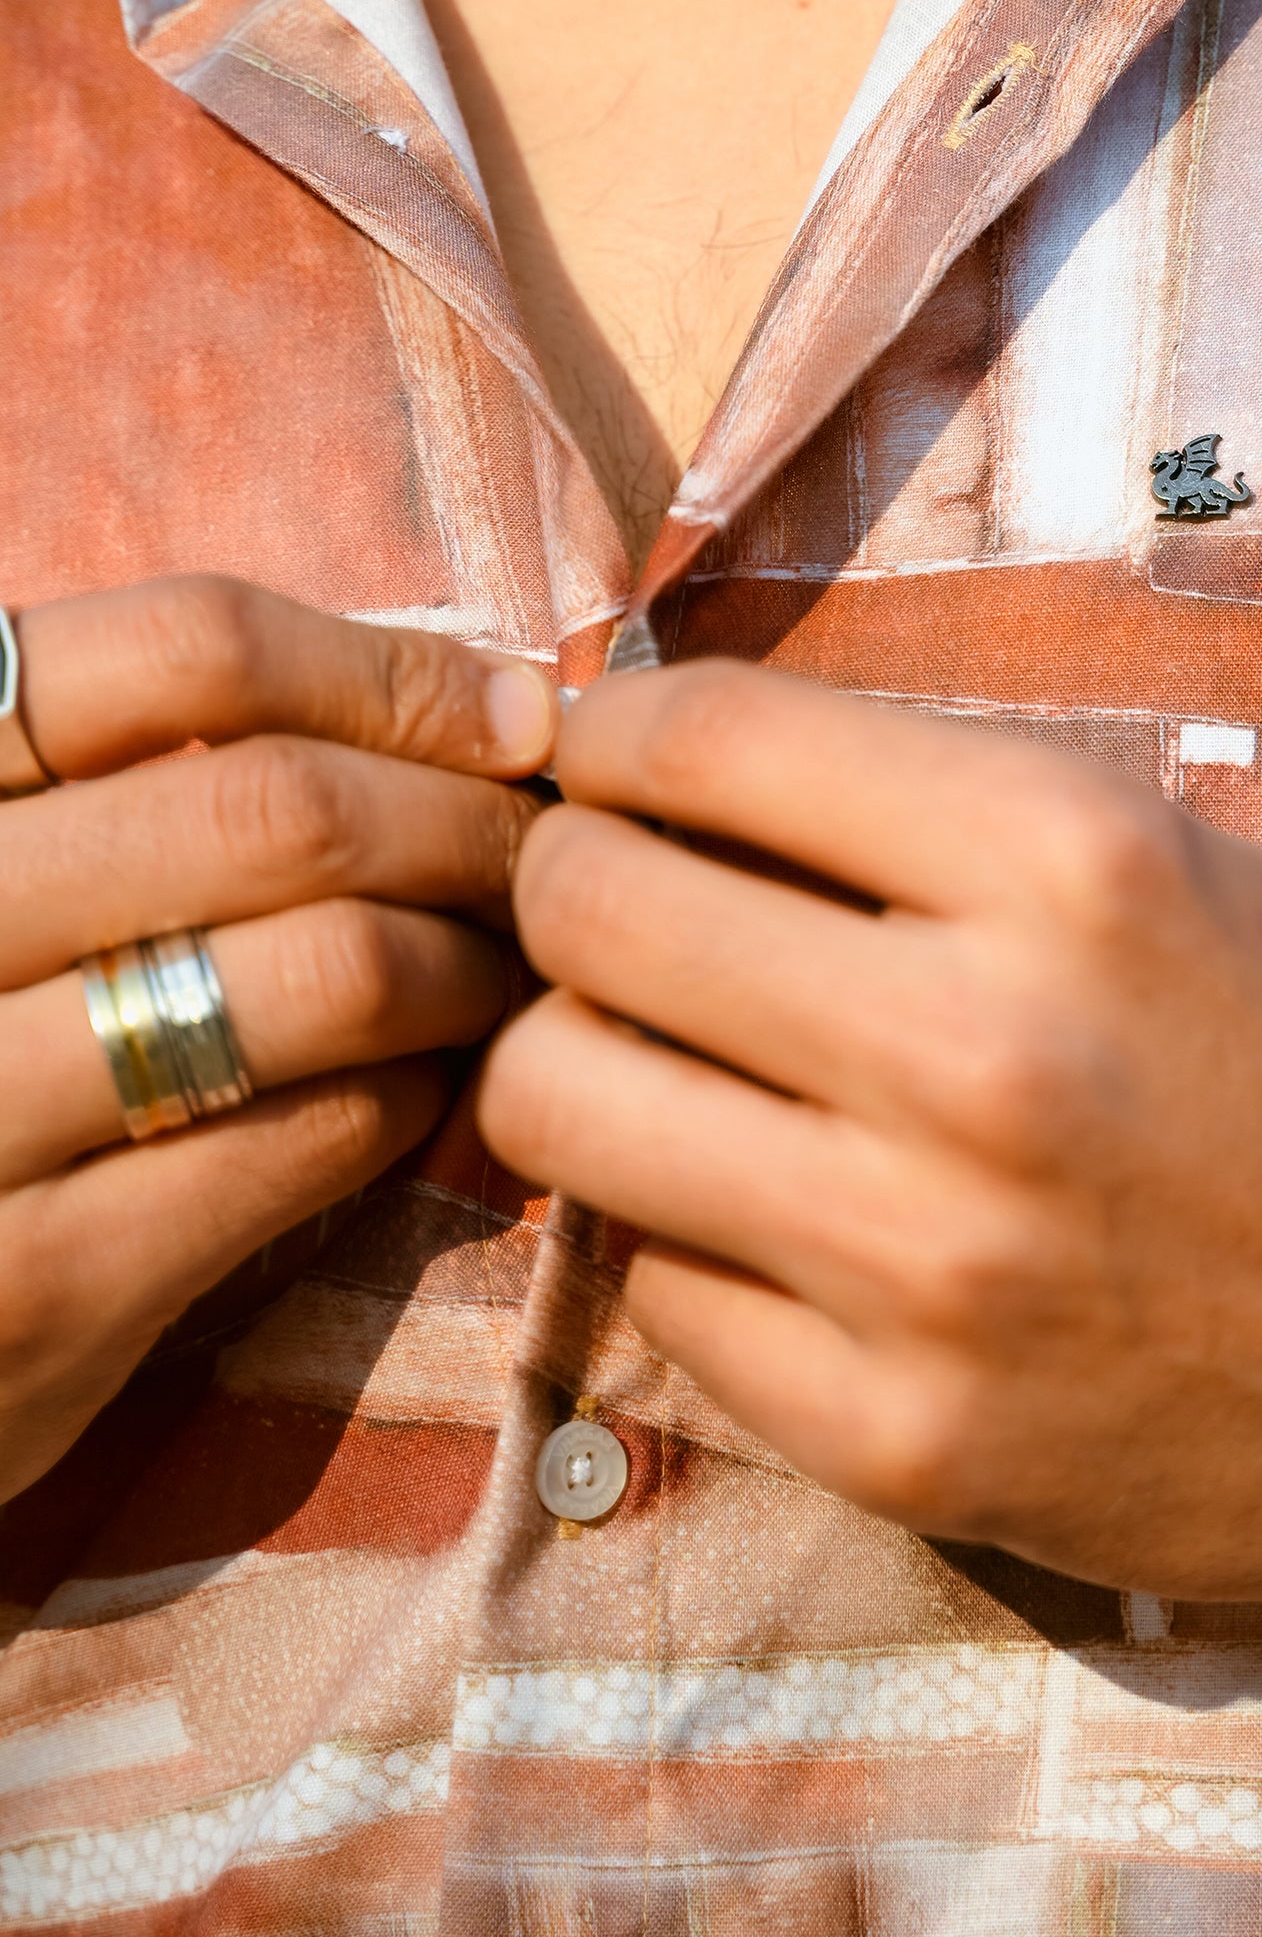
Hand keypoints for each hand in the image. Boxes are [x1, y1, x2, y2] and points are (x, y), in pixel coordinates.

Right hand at [0, 575, 554, 1506]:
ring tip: (490, 978)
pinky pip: (306, 1137)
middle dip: (465, 824)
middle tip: (534, 866)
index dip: (390, 672)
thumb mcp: (7, 876)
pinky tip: (416, 1092)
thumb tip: (488, 700)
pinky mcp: (29, 1289)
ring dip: (462, 964)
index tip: (508, 720)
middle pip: (279, 805)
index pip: (186, 647)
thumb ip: (157, 776)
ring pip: (325, 968)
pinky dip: (407, 1099)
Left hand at [481, 664, 1261, 1819]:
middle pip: (586, 908)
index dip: (615, 738)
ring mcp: (924, 1262)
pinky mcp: (896, 1437)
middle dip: (570, 887)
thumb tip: (666, 768)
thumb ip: (936, 814)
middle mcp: (979, 1048)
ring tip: (673, 1068)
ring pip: (560, 1104)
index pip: (703, 737)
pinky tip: (788, 1226)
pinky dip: (693, 1241)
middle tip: (615, 911)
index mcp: (1066, 862)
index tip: (611, 766)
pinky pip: (652, 1293)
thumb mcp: (1176, 864)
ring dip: (588, 1062)